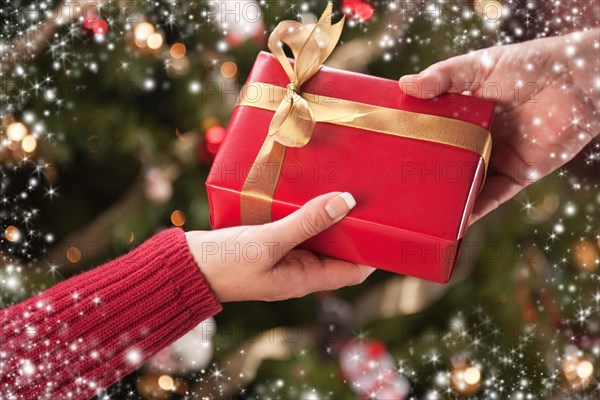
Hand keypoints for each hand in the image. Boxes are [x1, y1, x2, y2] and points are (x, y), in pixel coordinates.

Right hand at [185, 192, 373, 301]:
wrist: (187, 267)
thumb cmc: (226, 263)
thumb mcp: (269, 241)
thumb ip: (306, 223)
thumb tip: (345, 202)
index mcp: (304, 279)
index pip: (353, 271)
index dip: (373, 252)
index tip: (387, 226)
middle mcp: (298, 270)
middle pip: (337, 250)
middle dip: (352, 228)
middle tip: (366, 196)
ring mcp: (284, 256)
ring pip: (316, 236)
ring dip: (327, 217)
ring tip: (342, 187)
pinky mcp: (269, 242)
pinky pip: (295, 227)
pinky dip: (305, 212)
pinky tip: (308, 191)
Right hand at [399, 29, 598, 221]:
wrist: (578, 82)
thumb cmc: (529, 65)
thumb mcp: (479, 65)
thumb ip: (443, 76)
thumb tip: (404, 85)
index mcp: (464, 112)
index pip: (431, 130)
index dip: (412, 141)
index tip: (386, 152)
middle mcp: (478, 138)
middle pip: (446, 161)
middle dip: (424, 175)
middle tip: (396, 188)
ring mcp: (496, 157)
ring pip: (465, 184)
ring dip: (446, 198)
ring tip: (419, 212)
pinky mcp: (517, 175)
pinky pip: (492, 198)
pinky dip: (474, 211)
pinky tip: (455, 222)